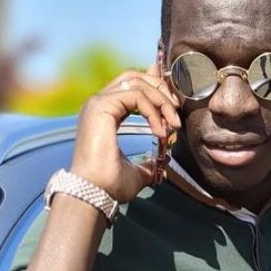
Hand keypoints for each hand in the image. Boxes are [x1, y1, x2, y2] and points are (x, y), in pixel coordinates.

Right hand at [70, 63, 180, 202]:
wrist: (94, 194)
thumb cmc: (109, 186)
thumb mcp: (137, 171)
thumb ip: (148, 161)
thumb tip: (161, 162)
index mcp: (105, 114)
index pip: (131, 85)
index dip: (155, 87)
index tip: (174, 105)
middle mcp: (99, 104)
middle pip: (134, 76)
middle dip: (160, 88)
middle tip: (176, 111)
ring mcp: (98, 103)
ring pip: (137, 83)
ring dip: (161, 100)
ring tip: (173, 124)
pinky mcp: (100, 106)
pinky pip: (135, 95)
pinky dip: (153, 110)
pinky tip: (160, 130)